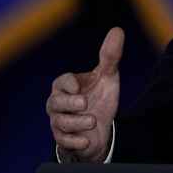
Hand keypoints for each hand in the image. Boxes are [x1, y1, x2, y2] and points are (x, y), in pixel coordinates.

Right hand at [46, 27, 122, 162]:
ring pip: (59, 123)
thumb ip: (110, 56)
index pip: (61, 81)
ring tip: (93, 121)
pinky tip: (86, 141)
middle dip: (69, 103)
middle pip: (55, 103)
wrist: (102, 128)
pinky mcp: (65, 140)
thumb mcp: (108, 76)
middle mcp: (59, 104)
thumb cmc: (100, 98)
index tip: (78, 86)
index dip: (68, 84)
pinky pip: (64, 142)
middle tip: (85, 103)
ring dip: (76, 123)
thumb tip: (117, 30)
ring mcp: (60, 122)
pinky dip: (75, 142)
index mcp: (68, 86)